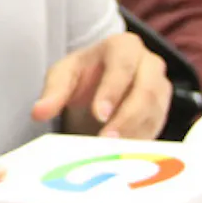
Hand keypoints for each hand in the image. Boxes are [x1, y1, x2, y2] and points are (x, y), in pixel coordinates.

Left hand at [33, 31, 170, 139]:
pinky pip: (157, 128)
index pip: (122, 66)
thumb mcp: (63, 76)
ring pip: (155, 112)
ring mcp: (160, 87)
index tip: (99, 114)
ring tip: (113, 152)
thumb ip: (53, 92)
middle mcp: (149, 63)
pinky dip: (140, 143)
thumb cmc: (82, 74)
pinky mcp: (162, 110)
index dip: (112, 91)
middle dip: (127, 118)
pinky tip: (123, 155)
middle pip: (147, 91)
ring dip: (134, 134)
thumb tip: (39, 112)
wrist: (99, 82)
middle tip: (108, 140)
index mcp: (124, 46)